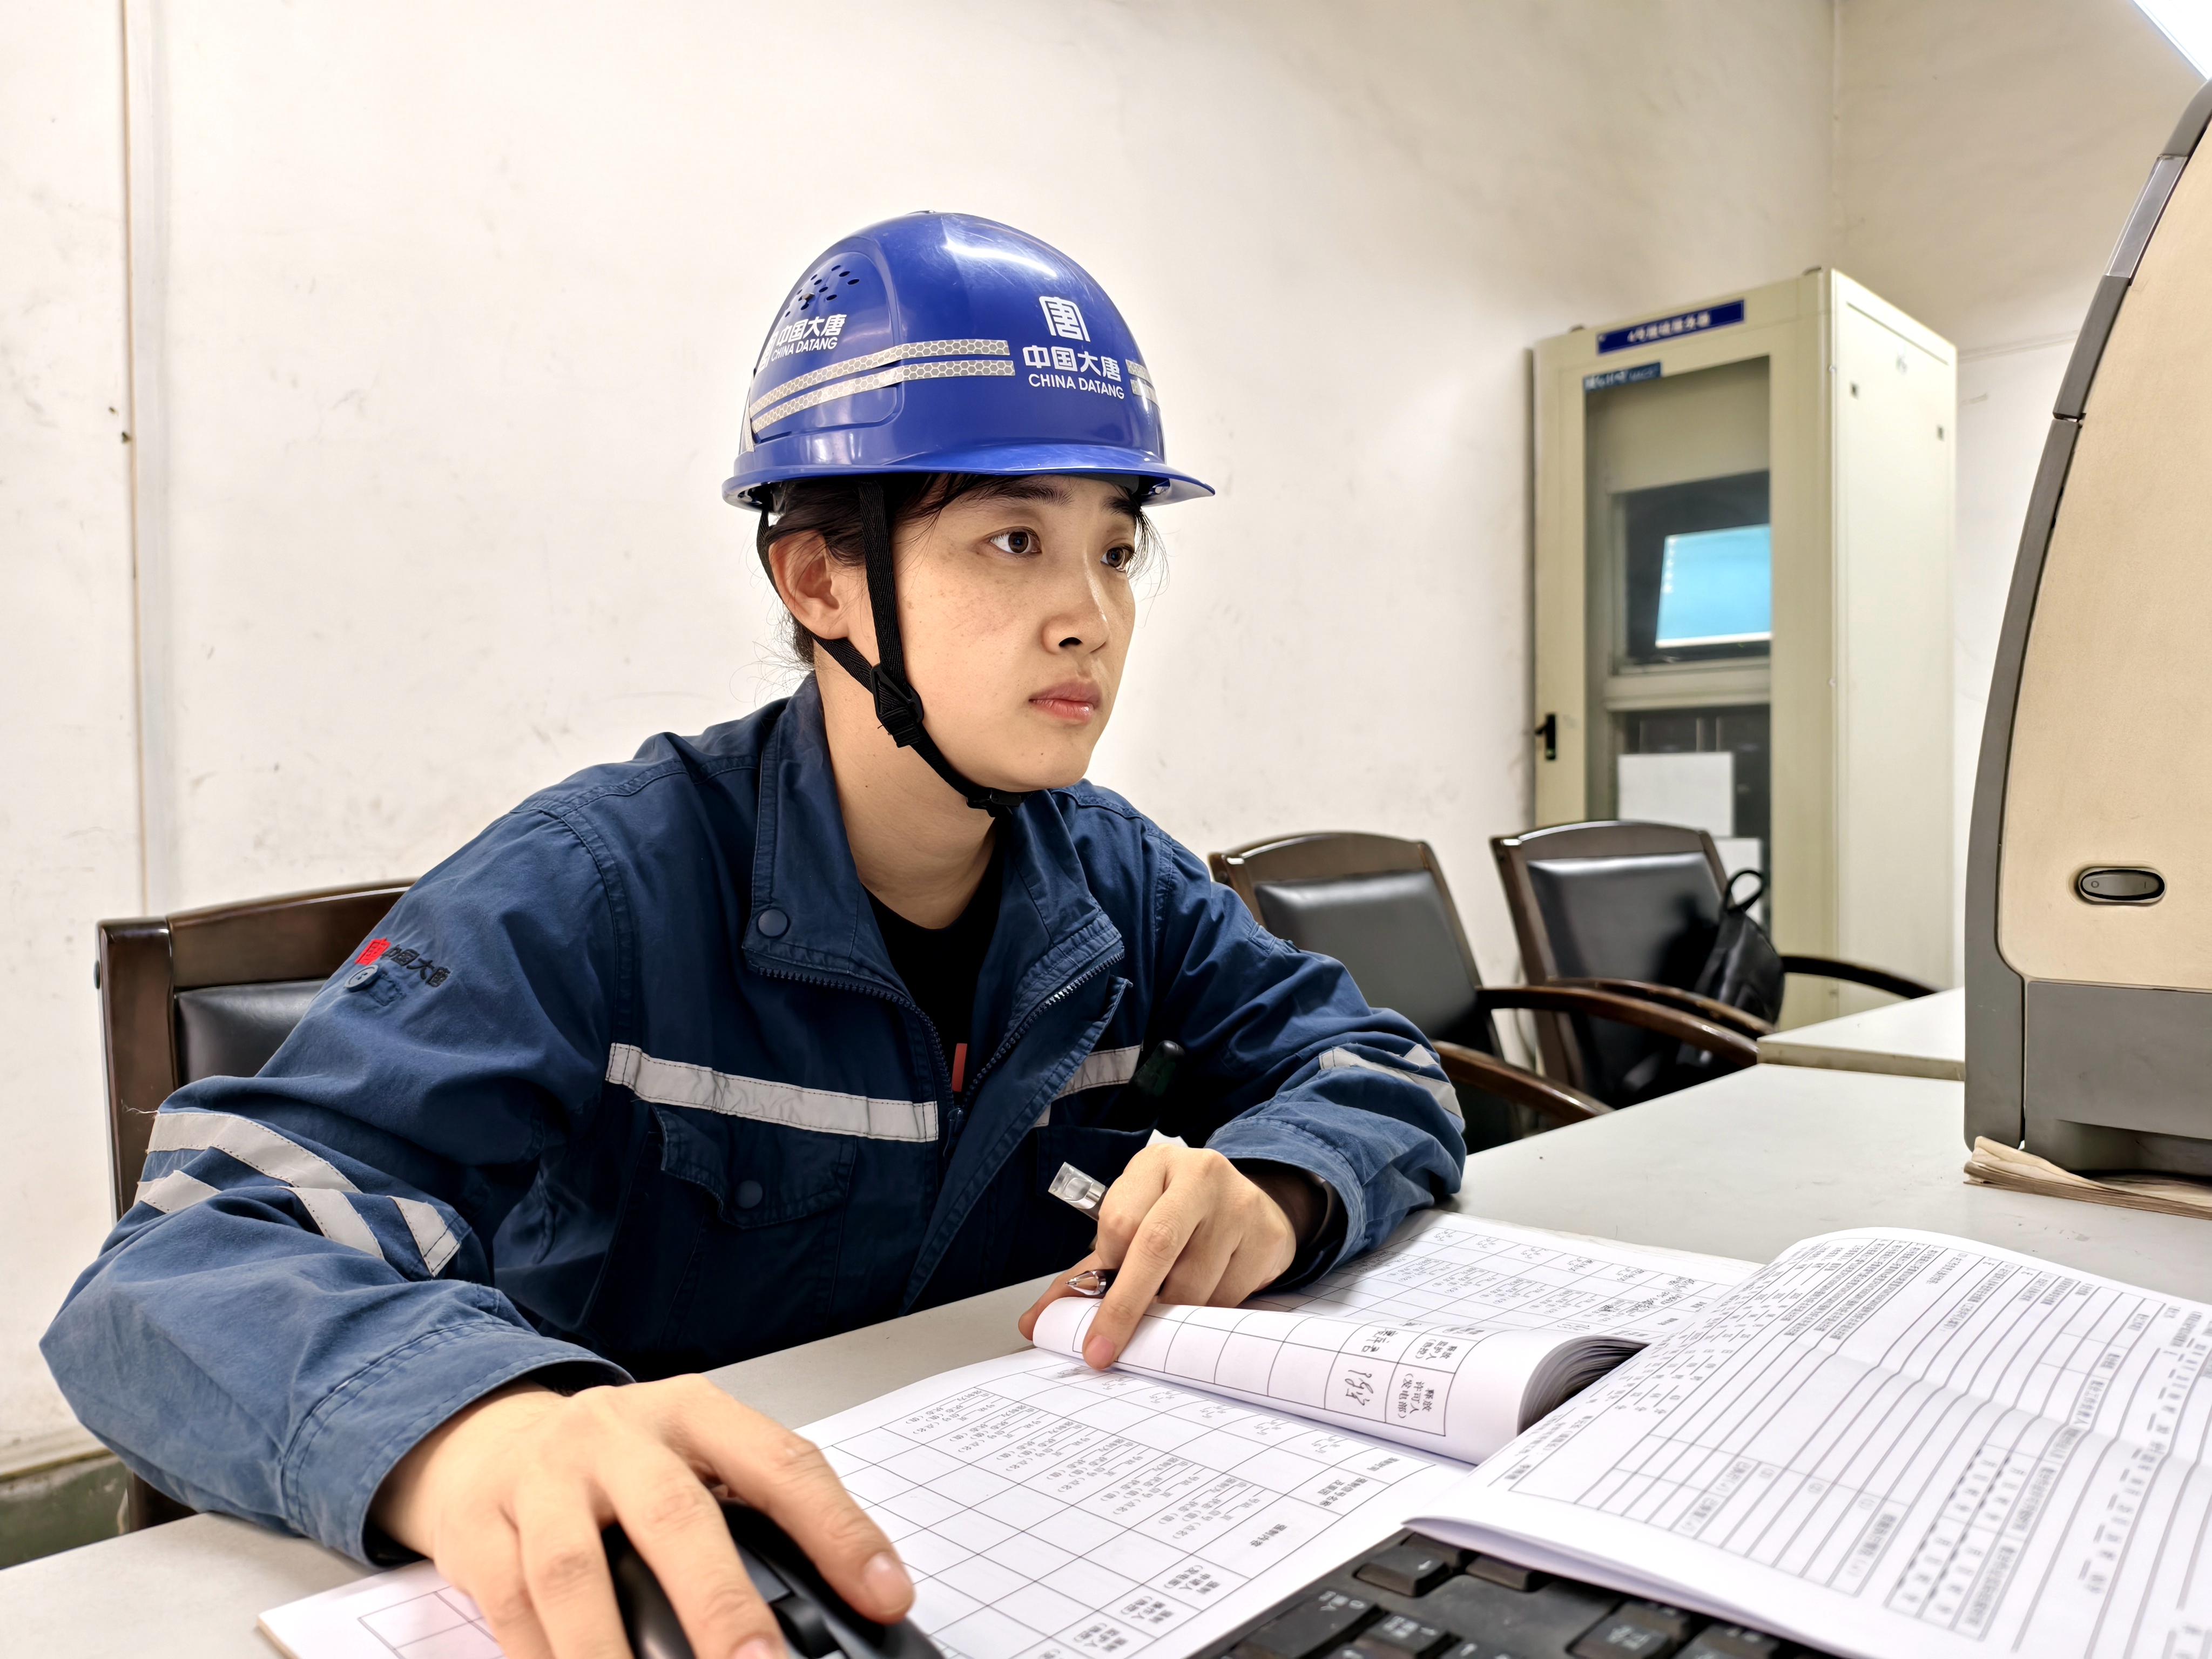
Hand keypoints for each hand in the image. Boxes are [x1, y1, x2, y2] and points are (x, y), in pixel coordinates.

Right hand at [370, 1375, 911, 1658]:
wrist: (490, 1440)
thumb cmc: (616, 1463)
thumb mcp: (690, 1461)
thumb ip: (750, 1516)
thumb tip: (841, 1604)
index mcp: (693, 1412)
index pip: (781, 1463)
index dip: (839, 1529)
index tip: (886, 1595)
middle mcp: (619, 1435)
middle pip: (677, 1514)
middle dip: (721, 1600)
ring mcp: (544, 1480)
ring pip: (577, 1571)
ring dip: (615, 1651)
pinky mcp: (481, 1529)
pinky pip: (514, 1606)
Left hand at [1016, 1145, 1313, 1368]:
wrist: (1246, 1203)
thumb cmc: (1176, 1217)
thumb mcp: (1130, 1226)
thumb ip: (1084, 1273)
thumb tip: (1035, 1323)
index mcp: (1155, 1165)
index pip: (1119, 1221)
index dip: (1108, 1270)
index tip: (1095, 1305)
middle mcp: (1200, 1174)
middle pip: (1155, 1247)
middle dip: (1125, 1307)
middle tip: (1103, 1351)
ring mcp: (1240, 1204)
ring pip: (1194, 1285)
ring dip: (1174, 1314)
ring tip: (1171, 1302)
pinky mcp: (1269, 1238)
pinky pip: (1230, 1299)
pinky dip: (1210, 1313)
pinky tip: (1207, 1293)